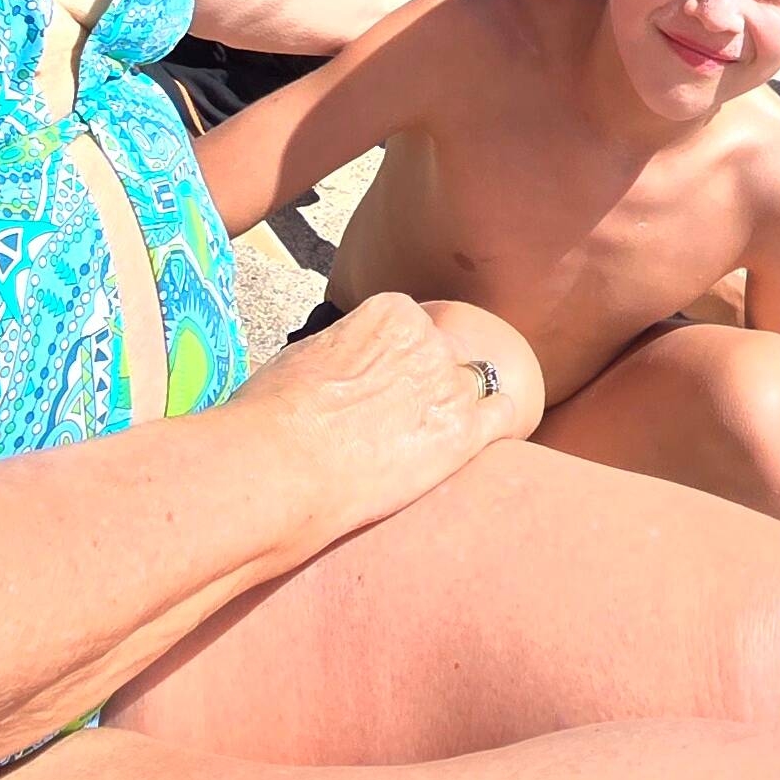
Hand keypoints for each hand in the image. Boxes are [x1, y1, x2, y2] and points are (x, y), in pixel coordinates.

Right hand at [243, 294, 544, 542]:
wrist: (280, 466)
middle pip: (441, 353)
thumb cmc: (274, 414)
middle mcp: (428, 340)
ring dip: (453, 405)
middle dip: (421, 381)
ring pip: (474, 383)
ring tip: (426, 435)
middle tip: (392, 416)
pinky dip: (499, 422)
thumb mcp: (306, 355)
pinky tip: (486, 435)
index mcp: (390, 312)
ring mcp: (450, 386)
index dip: (394, 357)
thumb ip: (344, 349)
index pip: (411, 324)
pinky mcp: (463, 436)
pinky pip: (506, 414)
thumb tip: (343, 364)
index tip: (377, 381)